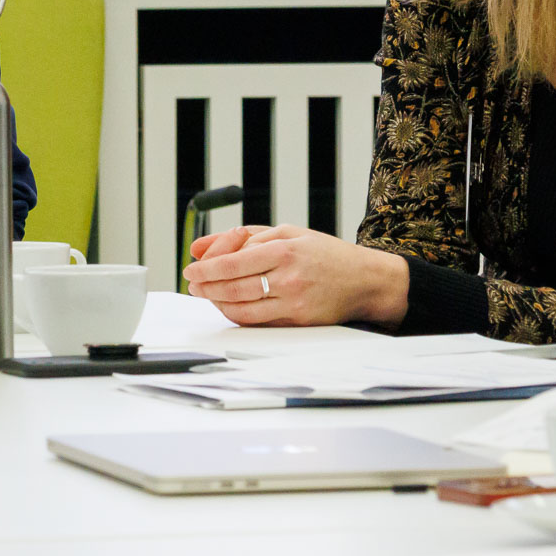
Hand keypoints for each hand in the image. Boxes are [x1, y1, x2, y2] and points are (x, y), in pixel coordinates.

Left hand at [183, 225, 408, 326]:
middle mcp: (288, 278)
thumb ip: (243, 237)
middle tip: (193, 283)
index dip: (206, 268)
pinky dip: (237, 314)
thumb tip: (199, 246)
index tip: (191, 268)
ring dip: (217, 303)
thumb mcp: (287, 232)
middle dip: (206, 287)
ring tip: (207, 293)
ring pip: (242, 309)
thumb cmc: (325, 253)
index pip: (234, 262)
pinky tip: (229, 305)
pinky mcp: (297, 322)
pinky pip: (257, 322)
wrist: (364, 280)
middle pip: (234, 288)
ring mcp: (293, 303)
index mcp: (285, 250)